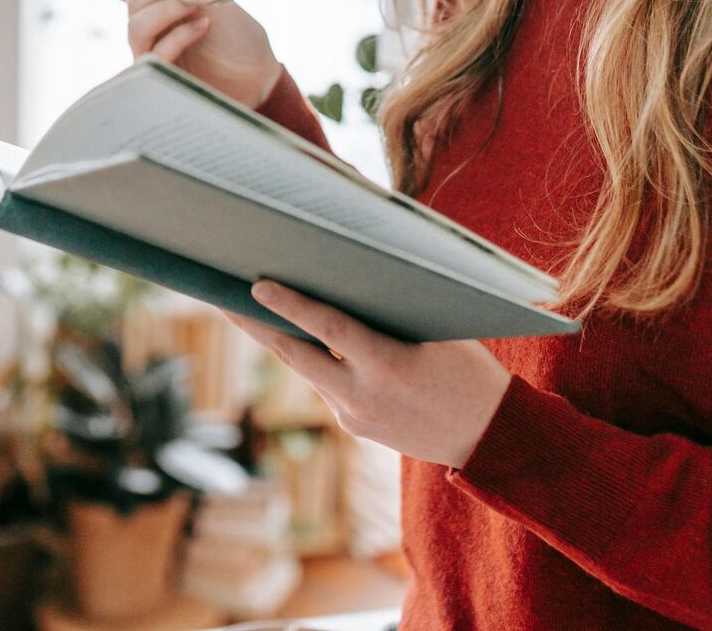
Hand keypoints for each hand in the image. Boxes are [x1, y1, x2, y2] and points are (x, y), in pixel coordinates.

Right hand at [97, 0, 282, 108]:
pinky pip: (154, 54)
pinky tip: (203, 26)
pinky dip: (179, 34)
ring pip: (136, 27)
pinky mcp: (162, 78)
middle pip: (131, 2)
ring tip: (199, 8)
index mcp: (154, 4)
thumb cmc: (235, 35)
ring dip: (169, 10)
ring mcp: (151, 53)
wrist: (259, 72)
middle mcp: (148, 28)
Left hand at [223, 280, 512, 468]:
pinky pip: (326, 383)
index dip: (289, 305)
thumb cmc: (470, 369)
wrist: (490, 437)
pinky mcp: (353, 425)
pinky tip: (297, 334)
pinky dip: (313, 358)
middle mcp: (362, 396)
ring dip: (277, 338)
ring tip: (245, 306)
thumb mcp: (437, 331)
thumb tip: (348, 273)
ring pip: (305, 368)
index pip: (327, 328)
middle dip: (255, 324)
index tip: (255, 284)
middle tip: (221, 294)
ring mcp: (354, 416)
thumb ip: (390, 311)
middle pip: (294, 355)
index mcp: (387, 366)